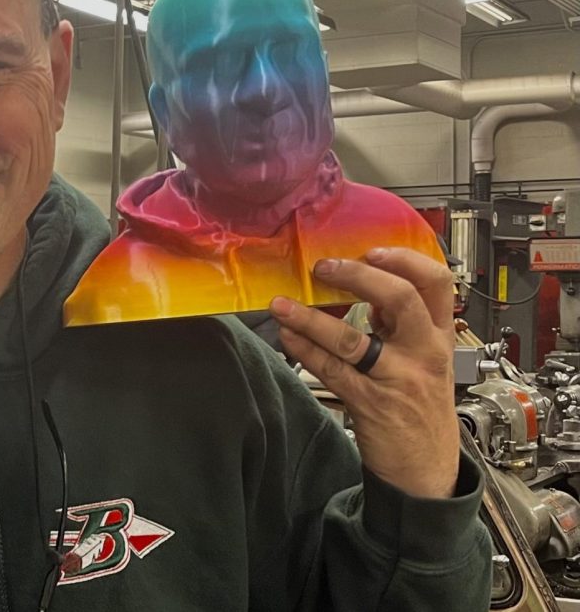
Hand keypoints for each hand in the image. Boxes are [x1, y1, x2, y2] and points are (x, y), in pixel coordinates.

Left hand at [271, 248, 457, 498]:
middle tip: (324, 266)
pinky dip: (304, 349)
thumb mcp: (425, 359)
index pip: (437, 284)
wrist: (427, 472)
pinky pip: (331, 370)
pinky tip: (287, 336)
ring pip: (352, 339)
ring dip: (310, 317)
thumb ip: (400, 324)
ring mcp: (397, 379)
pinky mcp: (370, 404)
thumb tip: (363, 284)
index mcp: (439, 336)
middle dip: (358, 276)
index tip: (372, 249)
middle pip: (400, 299)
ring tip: (282, 304)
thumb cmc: (420, 407)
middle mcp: (424, 353)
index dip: (406, 260)